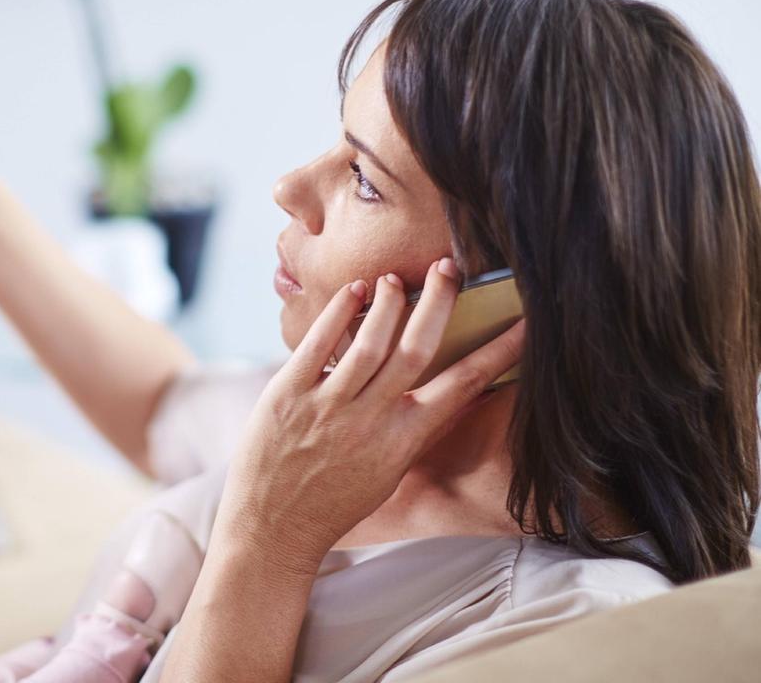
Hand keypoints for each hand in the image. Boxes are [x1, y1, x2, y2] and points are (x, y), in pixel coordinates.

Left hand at [218, 257, 525, 569]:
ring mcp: (327, 406)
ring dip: (387, 304)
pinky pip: (317, 345)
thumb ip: (412, 430)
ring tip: (396, 280)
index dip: (497, 351)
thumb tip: (444, 394)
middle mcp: (370, 420)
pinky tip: (352, 292)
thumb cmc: (332, 502)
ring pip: (368, 342)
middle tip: (449, 267)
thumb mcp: (386, 472)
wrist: (273, 529)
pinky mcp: (287, 396)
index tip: (523, 321)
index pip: (462, 385)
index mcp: (403, 440)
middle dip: (438, 303)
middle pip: (416, 349)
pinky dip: (337, 314)